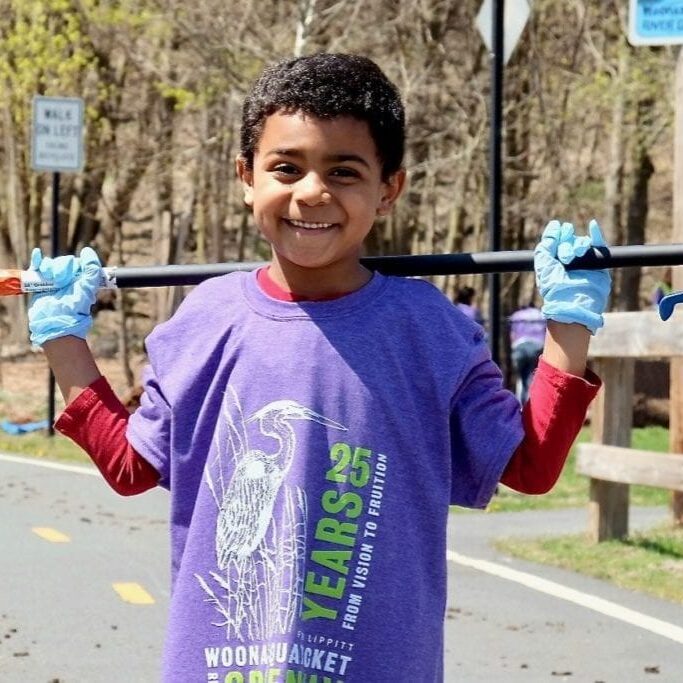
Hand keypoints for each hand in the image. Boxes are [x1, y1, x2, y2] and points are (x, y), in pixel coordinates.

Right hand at [28, 247, 101, 346]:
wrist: (55, 320)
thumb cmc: (75, 307)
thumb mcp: (88, 287)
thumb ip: (92, 269)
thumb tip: (87, 251)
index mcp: (81, 279)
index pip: (77, 262)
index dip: (74, 265)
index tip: (72, 275)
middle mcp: (68, 278)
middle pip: (63, 261)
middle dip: (62, 268)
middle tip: (60, 281)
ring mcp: (53, 280)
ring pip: (50, 263)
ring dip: (49, 267)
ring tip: (51, 279)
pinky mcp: (39, 282)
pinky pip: (37, 266)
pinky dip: (37, 259)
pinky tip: (37, 254)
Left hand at [534, 219, 610, 334]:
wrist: (573, 302)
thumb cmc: (554, 287)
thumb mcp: (544, 264)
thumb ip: (546, 244)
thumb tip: (555, 225)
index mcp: (554, 261)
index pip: (556, 241)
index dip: (556, 234)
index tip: (558, 229)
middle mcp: (568, 260)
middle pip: (568, 240)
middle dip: (566, 244)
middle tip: (565, 256)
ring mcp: (584, 261)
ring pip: (582, 242)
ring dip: (578, 245)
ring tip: (575, 256)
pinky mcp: (598, 263)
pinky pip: (599, 245)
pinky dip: (596, 234)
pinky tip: (592, 225)